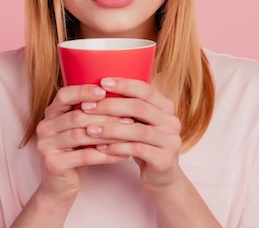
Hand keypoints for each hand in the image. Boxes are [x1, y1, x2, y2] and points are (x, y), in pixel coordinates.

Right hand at [34, 83, 131, 200]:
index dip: (83, 91)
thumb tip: (120, 94)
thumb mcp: (80, 129)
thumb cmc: (75, 151)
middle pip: (76, 116)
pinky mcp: (53, 164)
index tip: (104, 90)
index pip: (64, 95)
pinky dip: (105, 155)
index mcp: (50, 113)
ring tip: (129, 135)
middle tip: (129, 117)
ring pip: (81, 135)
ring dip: (108, 135)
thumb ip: (90, 113)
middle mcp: (44, 127)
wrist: (59, 185)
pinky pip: (84, 156)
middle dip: (105, 116)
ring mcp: (46, 146)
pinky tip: (122, 154)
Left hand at [81, 77, 183, 191]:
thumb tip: (96, 88)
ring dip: (110, 129)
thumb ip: (127, 107)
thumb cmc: (143, 143)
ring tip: (89, 129)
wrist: (161, 176)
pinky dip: (117, 147)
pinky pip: (138, 150)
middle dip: (110, 105)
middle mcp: (171, 121)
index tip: (102, 82)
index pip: (145, 89)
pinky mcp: (165, 160)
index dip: (124, 84)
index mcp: (165, 107)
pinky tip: (100, 148)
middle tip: (87, 107)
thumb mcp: (139, 122)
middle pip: (139, 107)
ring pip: (137, 130)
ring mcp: (170, 141)